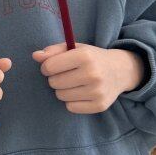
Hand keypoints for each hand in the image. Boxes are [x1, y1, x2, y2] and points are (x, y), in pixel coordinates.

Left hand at [31, 42, 145, 113]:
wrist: (120, 70)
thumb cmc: (91, 58)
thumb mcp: (74, 48)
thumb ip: (53, 51)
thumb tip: (35, 56)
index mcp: (84, 56)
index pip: (50, 66)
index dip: (46, 67)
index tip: (53, 66)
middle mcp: (92, 74)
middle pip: (54, 82)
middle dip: (55, 78)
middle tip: (66, 74)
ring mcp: (97, 91)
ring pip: (61, 95)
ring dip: (62, 90)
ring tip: (73, 83)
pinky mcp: (99, 105)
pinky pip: (71, 107)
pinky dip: (71, 101)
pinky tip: (80, 92)